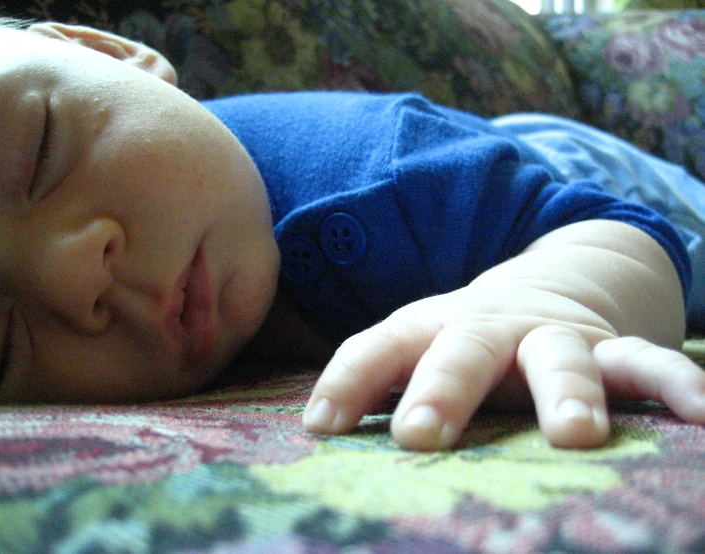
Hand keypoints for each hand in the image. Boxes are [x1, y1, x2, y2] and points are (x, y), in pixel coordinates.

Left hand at [302, 221, 704, 449]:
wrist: (541, 291)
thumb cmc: (463, 343)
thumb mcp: (417, 350)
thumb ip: (376, 383)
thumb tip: (316, 430)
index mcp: (429, 328)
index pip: (379, 346)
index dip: (347, 381)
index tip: (321, 426)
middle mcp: (487, 328)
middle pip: (462, 350)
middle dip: (442, 389)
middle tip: (419, 435)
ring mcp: (552, 335)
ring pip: (557, 356)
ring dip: (566, 390)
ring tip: (574, 433)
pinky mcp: (608, 346)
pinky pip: (644, 362)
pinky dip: (673, 383)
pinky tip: (701, 414)